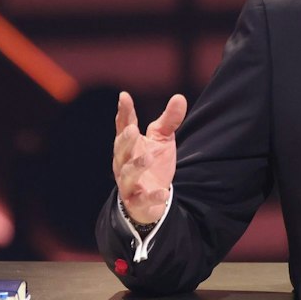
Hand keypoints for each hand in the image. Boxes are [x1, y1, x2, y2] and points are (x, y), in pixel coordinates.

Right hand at [113, 91, 186, 225]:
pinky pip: (142, 200)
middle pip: (120, 150)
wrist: (152, 200)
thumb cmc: (154, 164)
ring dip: (136, 166)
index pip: (123, 126)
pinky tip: (163, 192)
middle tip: (133, 130)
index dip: (124, 112)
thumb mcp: (162, 140)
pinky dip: (152, 197)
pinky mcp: (137, 202)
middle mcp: (124, 163)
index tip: (124, 97)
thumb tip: (179, 97)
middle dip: (125, 141)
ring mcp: (128, 183)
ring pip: (127, 174)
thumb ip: (169, 120)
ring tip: (148, 158)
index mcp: (129, 146)